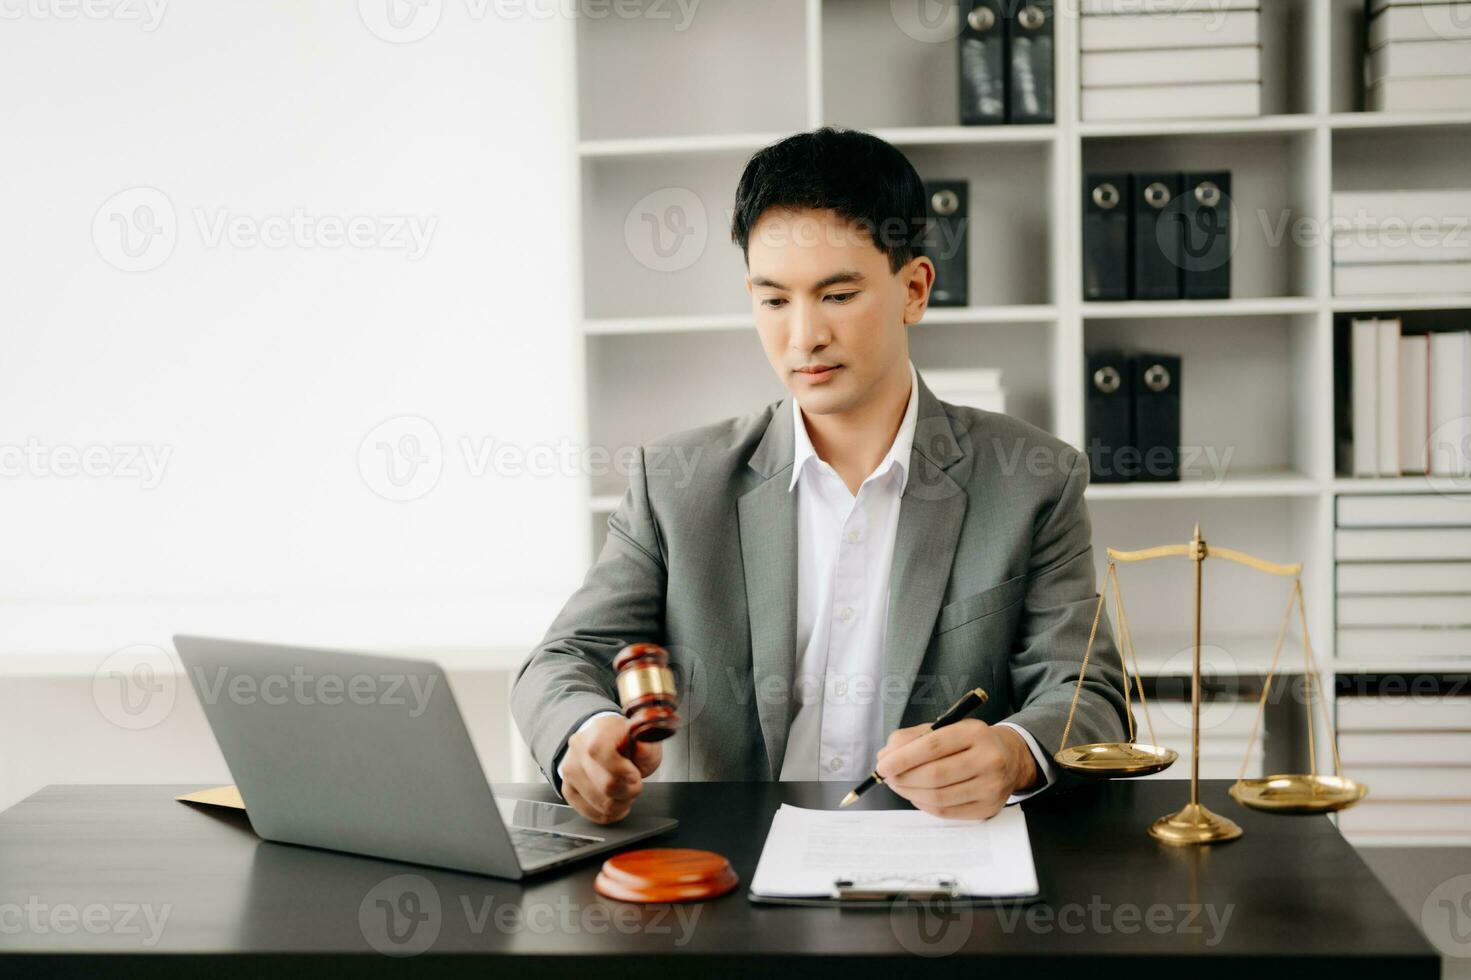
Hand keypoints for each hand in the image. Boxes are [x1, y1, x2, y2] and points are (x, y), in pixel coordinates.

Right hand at [559, 714, 661, 823]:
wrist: (608, 746)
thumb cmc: (628, 744)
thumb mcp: (644, 741)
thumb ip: (645, 746)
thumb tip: (642, 745)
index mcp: (599, 729)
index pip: (600, 751)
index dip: (622, 770)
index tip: (635, 775)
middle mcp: (579, 747)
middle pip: (605, 785)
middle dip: (629, 791)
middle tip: (635, 785)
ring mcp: (570, 768)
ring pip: (599, 803)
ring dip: (619, 805)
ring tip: (625, 793)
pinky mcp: (567, 788)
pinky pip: (589, 812)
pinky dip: (608, 814)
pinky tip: (615, 803)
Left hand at [873, 719, 1036, 820]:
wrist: (1010, 758)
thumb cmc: (969, 742)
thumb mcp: (946, 728)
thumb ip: (913, 738)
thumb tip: (885, 757)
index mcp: (975, 732)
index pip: (933, 745)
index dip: (903, 757)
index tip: (882, 765)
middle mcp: (988, 759)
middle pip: (935, 775)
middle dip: (903, 778)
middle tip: (887, 777)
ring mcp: (991, 787)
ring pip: (939, 797)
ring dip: (910, 793)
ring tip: (898, 785)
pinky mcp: (988, 808)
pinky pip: (946, 812)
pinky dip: (924, 805)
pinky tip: (916, 795)